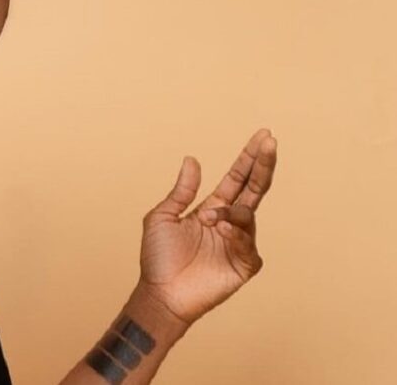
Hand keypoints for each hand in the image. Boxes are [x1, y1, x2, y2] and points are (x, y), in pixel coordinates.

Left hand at [136, 129, 278, 324]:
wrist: (160, 293)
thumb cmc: (158, 257)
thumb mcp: (162, 216)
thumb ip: (181, 191)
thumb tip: (192, 159)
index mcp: (212, 208)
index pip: (237, 178)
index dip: (249, 158)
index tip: (263, 135)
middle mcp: (229, 222)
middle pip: (254, 189)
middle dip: (262, 165)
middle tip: (270, 142)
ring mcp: (239, 243)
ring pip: (248, 215)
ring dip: (232, 212)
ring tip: (210, 218)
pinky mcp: (244, 265)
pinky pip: (249, 244)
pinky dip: (237, 234)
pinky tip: (221, 230)